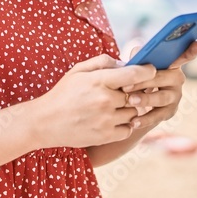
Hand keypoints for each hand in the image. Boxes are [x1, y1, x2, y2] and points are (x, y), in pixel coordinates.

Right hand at [29, 54, 155, 148]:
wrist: (45, 122)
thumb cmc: (63, 94)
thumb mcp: (78, 71)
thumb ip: (103, 62)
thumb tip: (124, 63)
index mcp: (98, 81)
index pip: (134, 73)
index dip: (147, 70)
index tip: (151, 69)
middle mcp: (105, 100)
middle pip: (136, 93)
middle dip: (134, 91)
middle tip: (127, 90)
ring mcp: (106, 119)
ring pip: (134, 112)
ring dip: (129, 108)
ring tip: (115, 106)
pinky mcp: (105, 136)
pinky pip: (129, 129)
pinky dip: (125, 124)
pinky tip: (114, 119)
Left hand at [121, 41, 196, 129]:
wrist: (131, 101)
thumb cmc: (136, 76)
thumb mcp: (135, 64)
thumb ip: (138, 56)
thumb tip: (137, 54)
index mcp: (171, 63)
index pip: (184, 55)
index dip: (191, 51)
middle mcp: (177, 78)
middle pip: (164, 78)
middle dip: (145, 81)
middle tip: (127, 85)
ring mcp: (175, 96)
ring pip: (162, 97)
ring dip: (145, 99)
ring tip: (131, 101)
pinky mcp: (170, 111)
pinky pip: (158, 116)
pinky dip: (144, 119)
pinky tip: (134, 121)